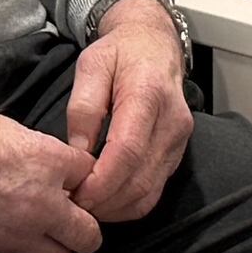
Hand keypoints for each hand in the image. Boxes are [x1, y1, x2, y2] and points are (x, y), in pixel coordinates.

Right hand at [0, 107, 104, 252]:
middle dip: (83, 230)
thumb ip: (47, 157)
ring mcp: (20, 234)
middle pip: (89, 236)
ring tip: (42, 237)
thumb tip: (62, 176)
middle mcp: (44, 205)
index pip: (92, 179)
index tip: (73, 185)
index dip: (83, 182)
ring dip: (55, 251)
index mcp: (52, 164)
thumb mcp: (18, 132)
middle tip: (71, 223)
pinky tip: (13, 241)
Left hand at [69, 0, 196, 224]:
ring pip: (150, 191)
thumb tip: (79, 152)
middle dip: (105, 201)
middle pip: (141, 179)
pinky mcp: (178, 153)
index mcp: (148, 94)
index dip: (102, 181)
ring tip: (86, 205)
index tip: (77, 193)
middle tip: (73, 205)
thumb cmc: (121, 53)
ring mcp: (179, 140)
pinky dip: (130, 203)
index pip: (128, 150)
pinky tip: (106, 200)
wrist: (154, 44)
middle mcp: (171, 120)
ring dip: (116, 208)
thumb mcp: (91, 65)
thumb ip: (84, 107)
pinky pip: (156, 189)